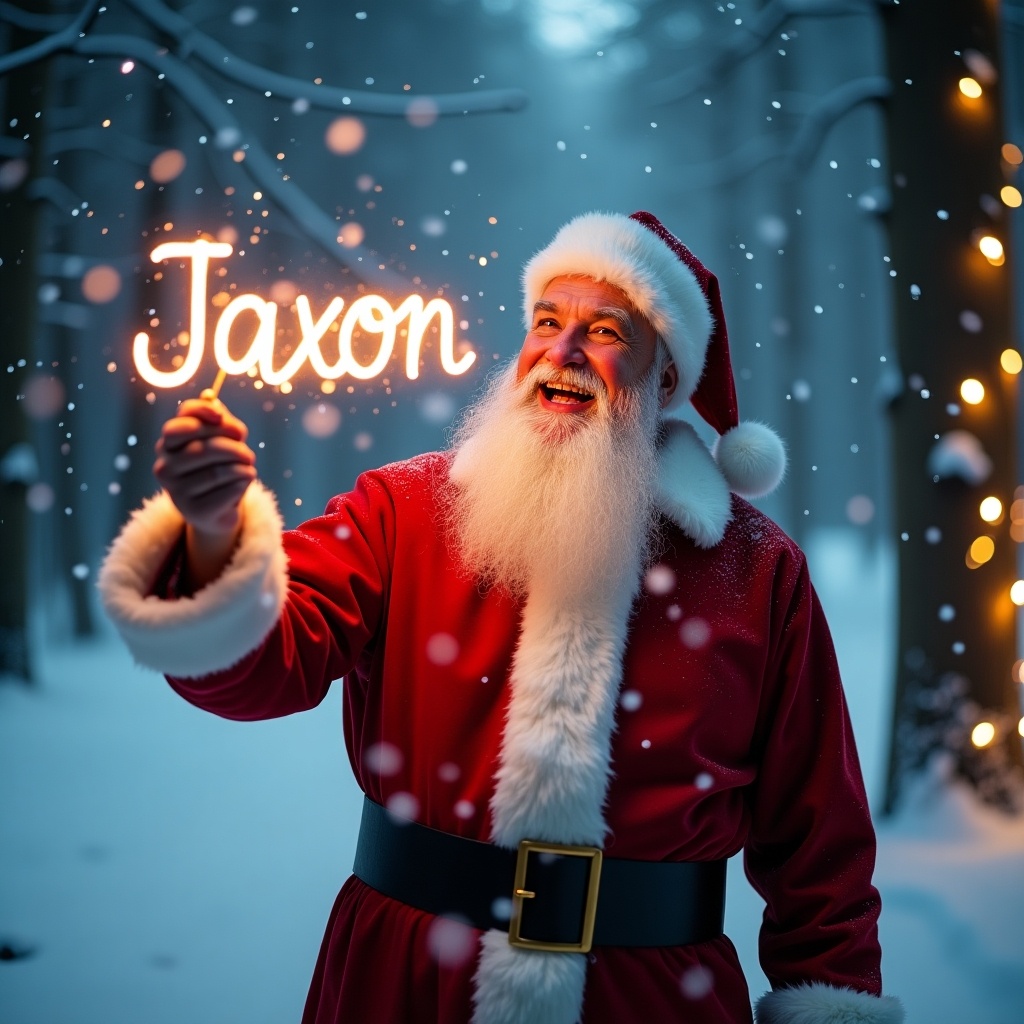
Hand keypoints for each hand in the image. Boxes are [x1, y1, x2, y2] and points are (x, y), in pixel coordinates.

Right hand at [154, 397, 255, 585]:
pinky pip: (225, 492)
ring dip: (242, 468)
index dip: (201, 416)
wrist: (219, 507)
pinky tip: (244, 484)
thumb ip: (219, 420)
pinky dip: (242, 484)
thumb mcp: (221, 438)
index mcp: (167, 445)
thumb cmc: (219, 465)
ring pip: (217, 472)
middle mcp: (164, 468)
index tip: (221, 416)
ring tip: (249, 468)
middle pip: (202, 450)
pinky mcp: (193, 511)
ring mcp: (176, 492)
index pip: (177, 426)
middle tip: (249, 455)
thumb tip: (215, 405)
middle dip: (233, 449)